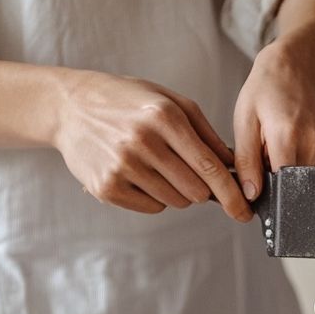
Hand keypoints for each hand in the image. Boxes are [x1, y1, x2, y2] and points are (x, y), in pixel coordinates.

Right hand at [52, 71, 251, 220]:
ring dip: (176, 191)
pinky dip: (154, 197)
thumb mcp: (170, 102)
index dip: (232, 194)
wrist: (69, 106)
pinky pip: (152, 207)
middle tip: (185, 170)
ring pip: (176, 201)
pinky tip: (139, 173)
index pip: (209, 167)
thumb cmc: (127, 102)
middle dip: (201, 187)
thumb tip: (234, 167)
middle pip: (196, 191)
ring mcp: (122, 166)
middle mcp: (143, 141)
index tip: (245, 211)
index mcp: (164, 117)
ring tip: (156, 165)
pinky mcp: (106, 187)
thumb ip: (206, 134)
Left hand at [232, 40, 314, 201]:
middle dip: (274, 171)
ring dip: (286, 165)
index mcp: (287, 134)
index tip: (256, 170)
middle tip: (265, 147)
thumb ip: (246, 161)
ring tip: (279, 141)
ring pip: (301, 175)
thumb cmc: (264, 91)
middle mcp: (313, 141)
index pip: (279, 182)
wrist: (292, 69)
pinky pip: (312, 167)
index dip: (264, 183)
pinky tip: (293, 140)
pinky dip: (299, 159)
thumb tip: (252, 194)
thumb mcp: (244, 121)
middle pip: (290, 180)